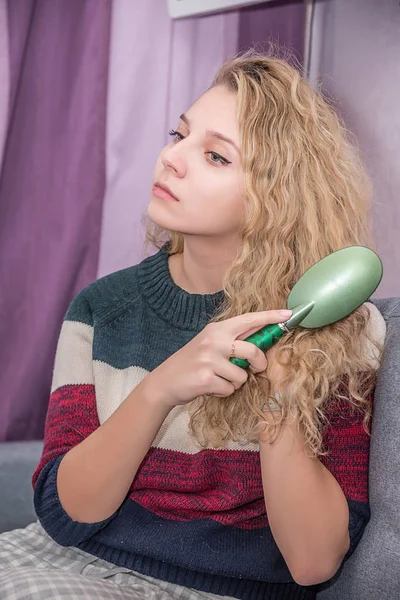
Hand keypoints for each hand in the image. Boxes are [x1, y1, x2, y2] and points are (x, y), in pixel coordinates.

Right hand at [143, 310, 291, 409]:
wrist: (164, 381)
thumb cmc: (192, 363)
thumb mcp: (209, 344)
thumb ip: (232, 340)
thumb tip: (261, 341)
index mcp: (217, 329)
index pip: (249, 319)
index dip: (270, 317)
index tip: (289, 314)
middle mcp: (213, 340)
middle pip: (253, 350)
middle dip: (258, 363)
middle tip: (254, 369)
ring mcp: (208, 359)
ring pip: (242, 375)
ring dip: (235, 382)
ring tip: (219, 379)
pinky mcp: (205, 378)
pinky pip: (229, 388)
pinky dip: (223, 391)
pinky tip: (210, 386)